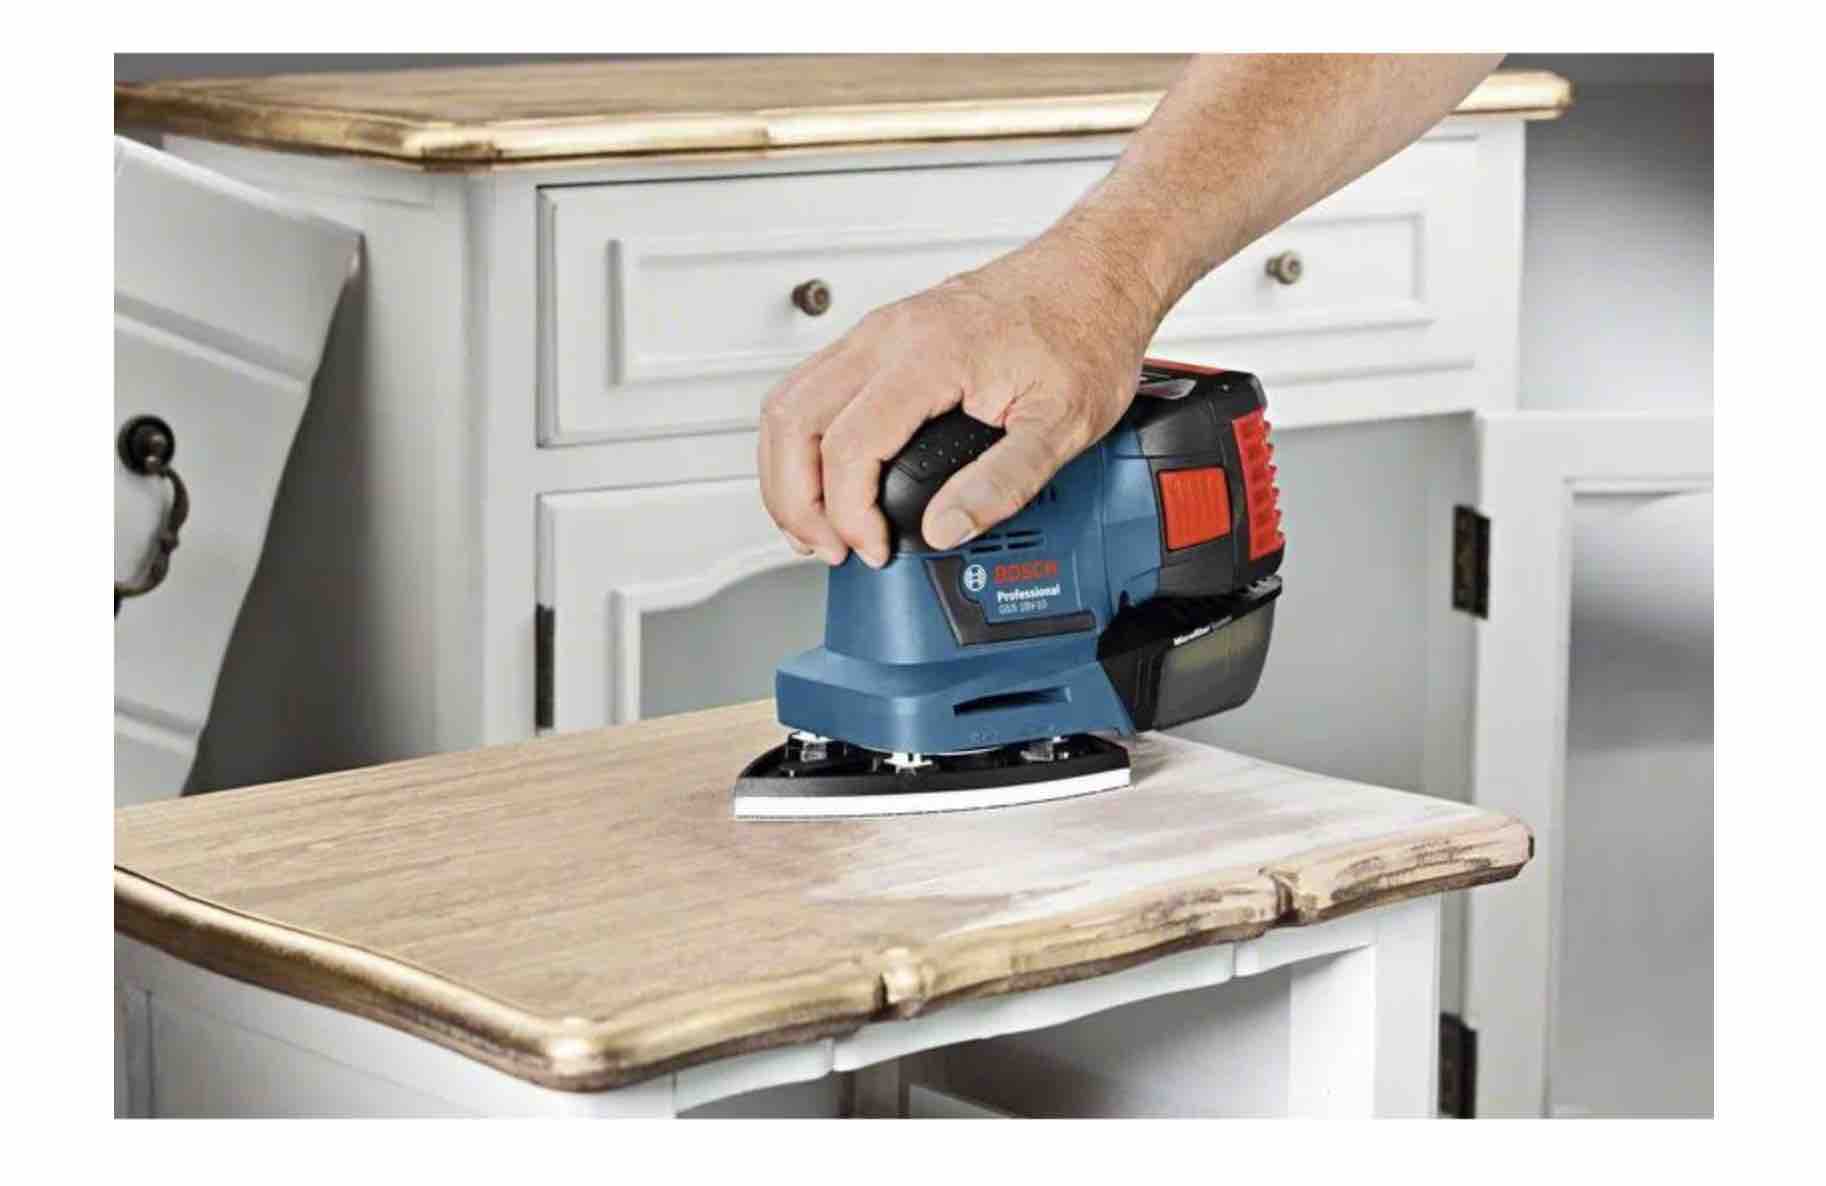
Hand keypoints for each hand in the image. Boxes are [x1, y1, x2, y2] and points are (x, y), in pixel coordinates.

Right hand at [758, 229, 1159, 566]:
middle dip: (795, 499)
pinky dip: (802, 440)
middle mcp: (889, 334)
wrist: (1094, 274)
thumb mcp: (1065, 423)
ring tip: (815, 525)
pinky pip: (810, 386)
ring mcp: (879, 330)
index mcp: (929, 355)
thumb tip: (945, 528)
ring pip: (788, 400)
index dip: (848, 512)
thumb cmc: (1084, 333)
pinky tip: (823, 475)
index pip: (847, 445)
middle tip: (827, 548)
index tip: (873, 549)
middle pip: (793, 421)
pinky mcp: (881, 335)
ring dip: (787, 471)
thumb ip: (1004, 482)